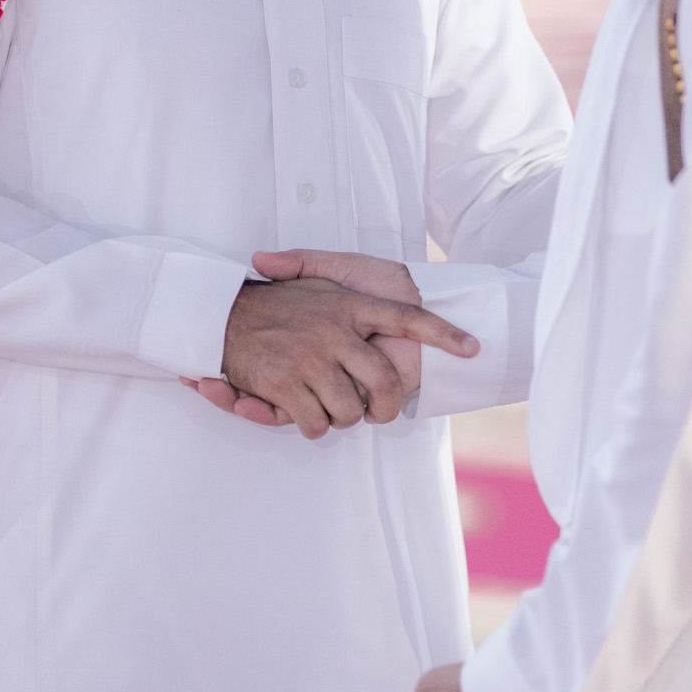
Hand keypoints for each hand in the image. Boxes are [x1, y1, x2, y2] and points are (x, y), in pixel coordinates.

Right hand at [186, 275, 475, 441]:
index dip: (442, 335)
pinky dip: (310, 425)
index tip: (473, 348)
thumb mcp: (311, 271)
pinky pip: (314, 422)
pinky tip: (300, 413)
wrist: (218, 309)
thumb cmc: (275, 294)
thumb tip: (357, 273)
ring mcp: (311, 359)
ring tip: (326, 407)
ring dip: (339, 418)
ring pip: (349, 411)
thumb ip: (324, 265)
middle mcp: (336, 330)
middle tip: (375, 411)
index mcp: (350, 303)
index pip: (410, 318)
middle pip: (386, 384)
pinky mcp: (286, 384)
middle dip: (384, 407)